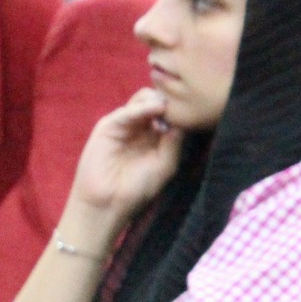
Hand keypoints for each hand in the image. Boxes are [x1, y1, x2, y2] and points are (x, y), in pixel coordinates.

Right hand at [62, 88, 183, 247]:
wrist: (110, 201)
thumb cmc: (138, 188)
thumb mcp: (164, 165)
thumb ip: (173, 143)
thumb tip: (181, 122)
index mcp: (155, 137)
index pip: (169, 115)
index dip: (179, 112)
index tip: (191, 114)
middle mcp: (140, 128)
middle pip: (155, 102)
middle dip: (168, 102)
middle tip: (178, 109)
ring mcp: (124, 125)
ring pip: (141, 101)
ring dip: (156, 101)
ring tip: (167, 109)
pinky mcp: (108, 127)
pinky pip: (126, 111)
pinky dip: (142, 107)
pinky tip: (156, 109)